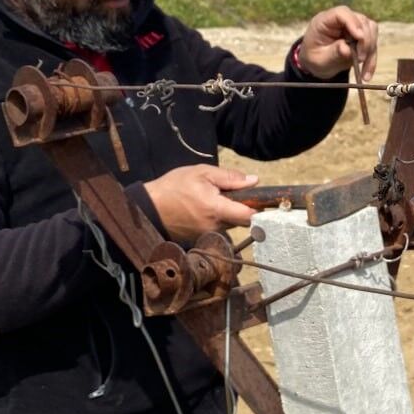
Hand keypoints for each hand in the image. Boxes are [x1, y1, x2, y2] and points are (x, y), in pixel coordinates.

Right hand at [141, 165, 259, 241]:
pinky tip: (204, 209)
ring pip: (231, 224)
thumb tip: (254, 181)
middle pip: (242, 220)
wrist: (149, 208)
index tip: (264, 200)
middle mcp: (216, 227)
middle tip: (232, 193)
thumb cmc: (174, 187)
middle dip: (242, 208)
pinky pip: (219, 229)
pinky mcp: (202, 240)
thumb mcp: (202, 173)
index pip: (249, 216)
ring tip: (213, 199)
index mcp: (217, 209)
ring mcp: (209, 236)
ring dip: (229, 213)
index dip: (260, 208)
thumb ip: (230, 178)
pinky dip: (217, 219)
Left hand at [297, 6, 378, 80]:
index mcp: (325, 20)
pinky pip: (373, 44)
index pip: (342, 13)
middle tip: (360, 58)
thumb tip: (347, 49)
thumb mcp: (319, 59)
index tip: (359, 37)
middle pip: (361, 21)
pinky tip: (366, 75)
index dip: (353, 22)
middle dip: (365, 40)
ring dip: (370, 50)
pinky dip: (371, 59)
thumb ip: (333, 53)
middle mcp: (341, 20)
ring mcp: (353, 26)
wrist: (318, 63)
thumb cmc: (315, 58)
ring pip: (371, 30)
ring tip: (362, 68)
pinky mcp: (362, 35)